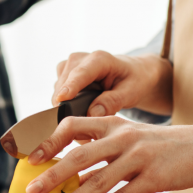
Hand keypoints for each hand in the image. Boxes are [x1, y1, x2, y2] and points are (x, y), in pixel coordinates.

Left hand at [25, 117, 192, 192]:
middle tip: (31, 192)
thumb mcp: (132, 138)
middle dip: (52, 176)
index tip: (32, 158)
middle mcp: (123, 138)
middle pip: (79, 157)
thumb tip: (71, 168)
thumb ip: (104, 148)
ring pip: (98, 182)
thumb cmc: (165, 146)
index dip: (50, 141)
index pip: (73, 125)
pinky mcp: (155, 179)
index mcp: (114, 124)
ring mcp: (139, 158)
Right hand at [53, 51, 172, 116]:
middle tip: (82, 134)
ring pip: (58, 91)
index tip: (61, 100)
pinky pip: (57, 93)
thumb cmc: (134, 80)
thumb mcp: (131, 92)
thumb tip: (91, 113)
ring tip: (85, 121)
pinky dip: (65, 105)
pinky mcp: (63, 74)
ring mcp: (69, 66)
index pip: (81, 73)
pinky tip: (81, 110)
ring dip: (66, 108)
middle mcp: (80, 59)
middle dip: (68, 108)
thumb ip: (113, 102)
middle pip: (65, 85)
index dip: (70, 87)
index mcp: (100, 59)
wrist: (132, 73)